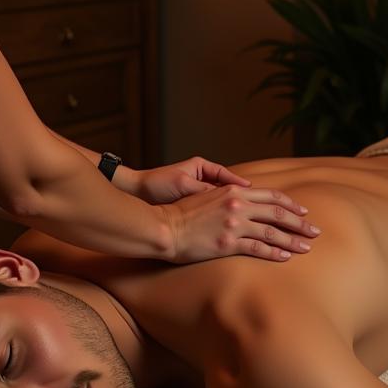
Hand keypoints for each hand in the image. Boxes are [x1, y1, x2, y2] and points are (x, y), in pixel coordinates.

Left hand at [126, 157, 251, 204]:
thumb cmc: (157, 184)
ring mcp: (195, 191)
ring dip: (226, 205)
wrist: (137, 194)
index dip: (237, 182)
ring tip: (239, 213)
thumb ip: (203, 189)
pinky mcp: (190, 204)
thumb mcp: (183, 184)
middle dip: (236, 194)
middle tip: (250, 203)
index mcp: (199, 167)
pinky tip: (221, 221)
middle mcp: (199, 178)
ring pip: (217, 198)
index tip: (249, 188)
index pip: (224, 173)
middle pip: (224, 186)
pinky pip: (208, 208)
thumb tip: (224, 196)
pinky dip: (214, 213)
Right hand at [161, 184, 320, 262]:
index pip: (271, 196)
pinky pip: (258, 248)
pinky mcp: (228, 244)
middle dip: (300, 222)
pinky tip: (286, 256)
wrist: (164, 227)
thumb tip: (247, 198)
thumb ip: (230, 195)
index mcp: (234, 191)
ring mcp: (234, 224)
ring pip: (272, 232)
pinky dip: (275, 252)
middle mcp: (237, 205)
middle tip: (315, 230)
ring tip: (307, 247)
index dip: (290, 204)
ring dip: (293, 240)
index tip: (303, 211)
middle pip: (278, 213)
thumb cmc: (183, 213)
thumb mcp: (208, 195)